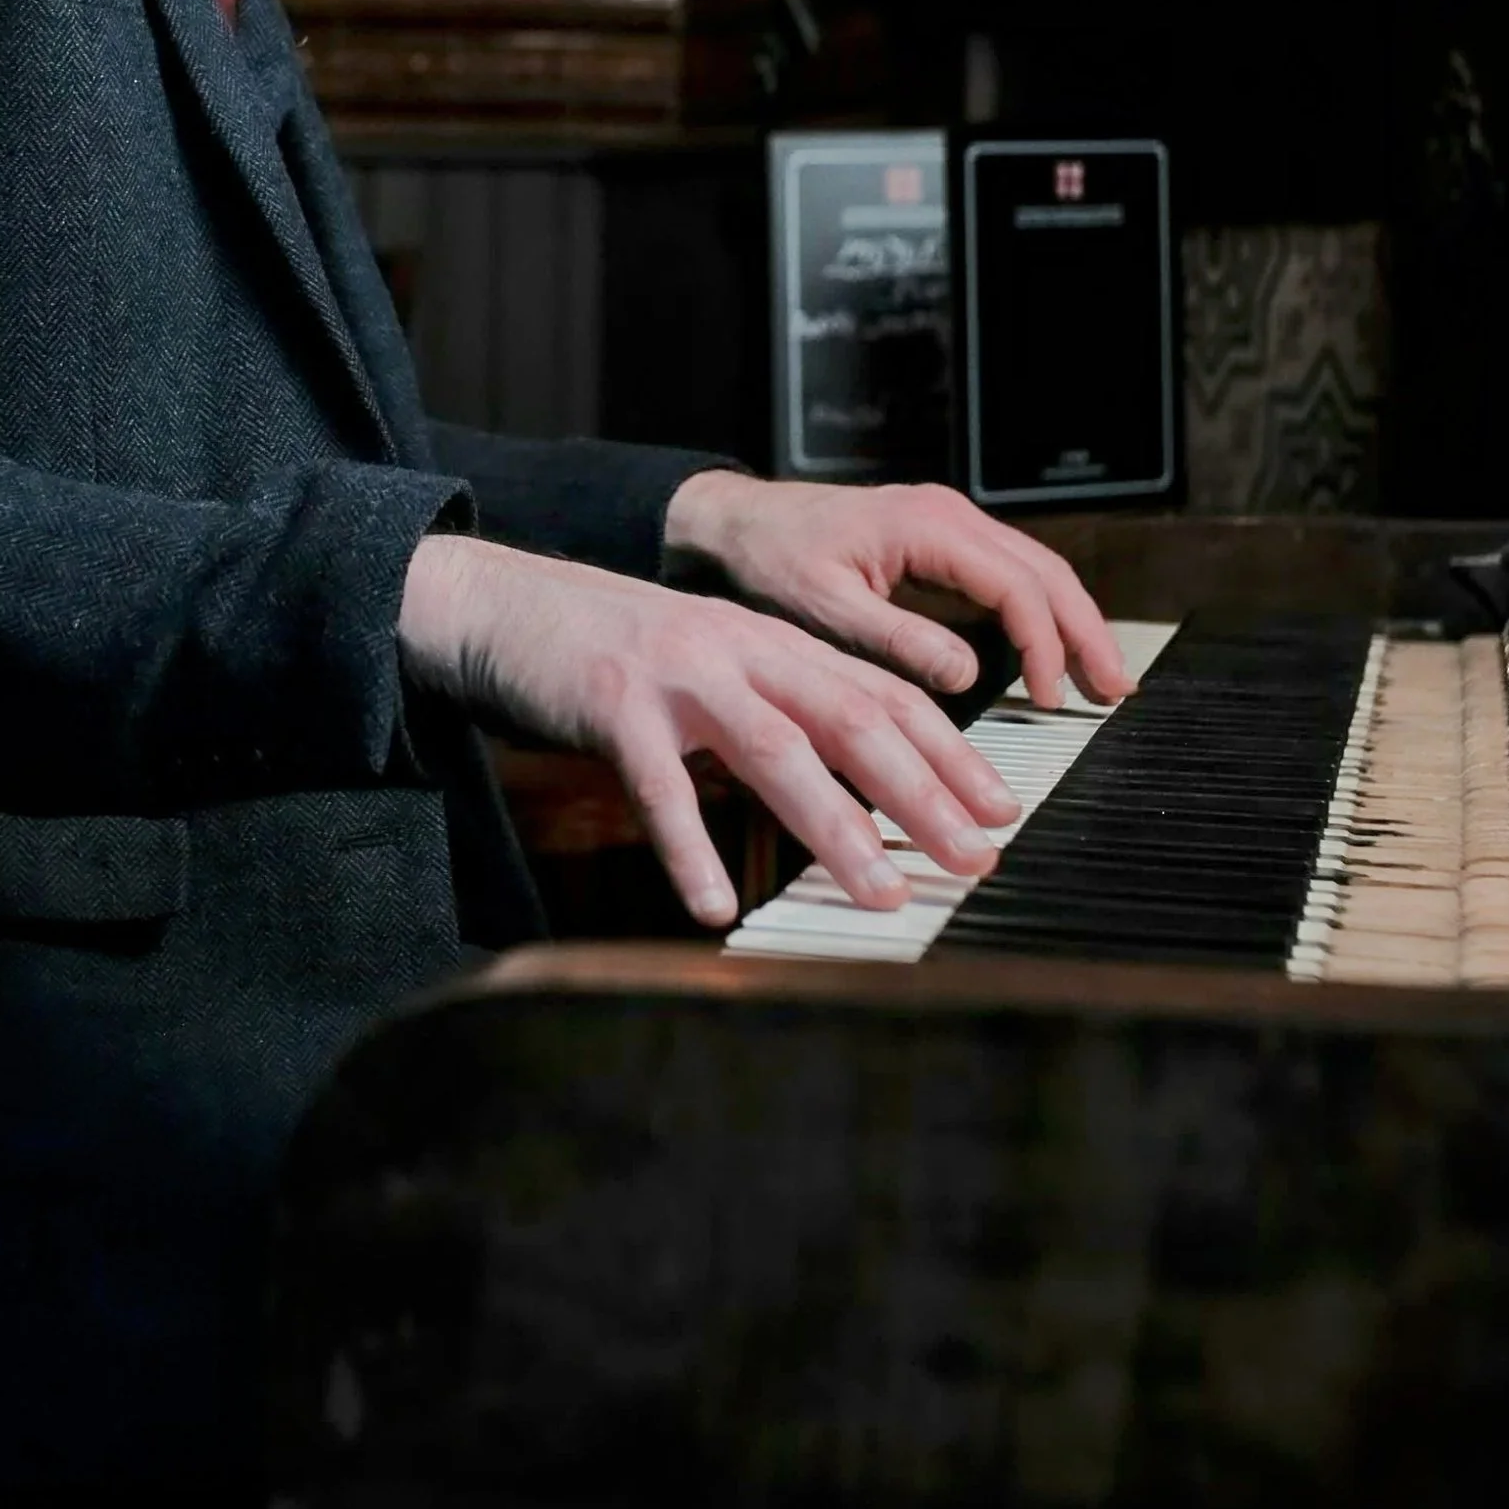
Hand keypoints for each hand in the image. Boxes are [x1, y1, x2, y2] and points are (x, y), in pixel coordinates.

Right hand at [398, 532, 1024, 930]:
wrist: (508, 601)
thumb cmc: (619, 650)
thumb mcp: (717, 665)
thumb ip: (783, 710)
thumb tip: (864, 787)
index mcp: (777, 642)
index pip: (886, 695)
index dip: (951, 754)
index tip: (1000, 813)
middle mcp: (742, 650)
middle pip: (855, 720)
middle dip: (925, 795)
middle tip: (975, 859)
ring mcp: (680, 676)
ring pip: (777, 751)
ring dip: (837, 828)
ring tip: (881, 893)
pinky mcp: (614, 706)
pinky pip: (660, 788)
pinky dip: (689, 851)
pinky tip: (713, 907)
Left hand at [661, 472, 1128, 712]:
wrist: (735, 523)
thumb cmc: (769, 559)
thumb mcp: (825, 607)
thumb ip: (897, 640)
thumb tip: (969, 674)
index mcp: (928, 525)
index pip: (1015, 586)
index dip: (1043, 645)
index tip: (1049, 698)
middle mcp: (949, 516)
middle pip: (1045, 571)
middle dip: (1085, 632)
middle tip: (1114, 692)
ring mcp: (948, 524)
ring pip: (1035, 569)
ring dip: (1071, 622)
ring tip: (1099, 679)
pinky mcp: (940, 540)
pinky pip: (1009, 572)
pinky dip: (1040, 612)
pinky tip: (1051, 651)